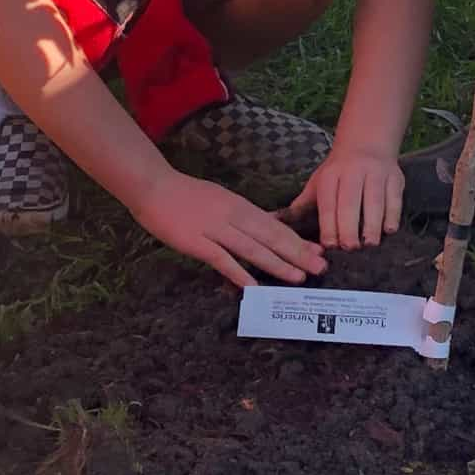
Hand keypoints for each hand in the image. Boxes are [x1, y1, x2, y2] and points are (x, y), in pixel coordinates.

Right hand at [135, 168, 324, 288]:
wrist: (154, 187)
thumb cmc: (186, 194)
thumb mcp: (222, 199)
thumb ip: (243, 214)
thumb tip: (267, 224)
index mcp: (240, 206)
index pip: (275, 225)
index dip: (298, 240)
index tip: (318, 251)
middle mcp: (233, 216)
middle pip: (270, 237)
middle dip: (297, 253)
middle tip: (321, 267)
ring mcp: (215, 228)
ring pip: (252, 248)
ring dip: (276, 264)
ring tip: (298, 277)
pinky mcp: (197, 241)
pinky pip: (221, 259)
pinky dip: (238, 273)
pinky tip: (252, 287)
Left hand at [287, 144, 401, 251]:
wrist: (367, 143)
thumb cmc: (338, 171)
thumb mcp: (317, 183)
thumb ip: (301, 205)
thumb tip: (275, 221)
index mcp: (331, 176)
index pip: (329, 203)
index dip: (329, 225)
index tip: (330, 245)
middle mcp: (353, 172)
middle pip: (350, 202)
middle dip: (349, 226)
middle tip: (350, 248)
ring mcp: (376, 174)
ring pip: (374, 201)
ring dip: (372, 224)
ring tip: (370, 244)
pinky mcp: (395, 178)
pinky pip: (394, 198)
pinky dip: (392, 215)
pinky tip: (388, 231)